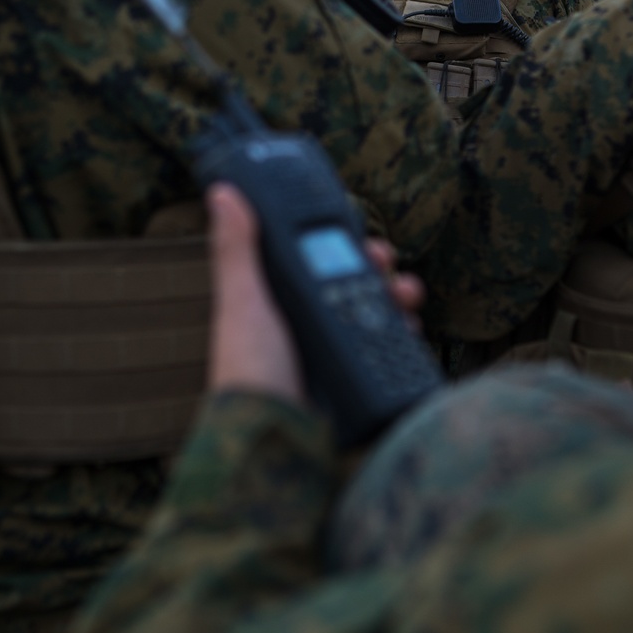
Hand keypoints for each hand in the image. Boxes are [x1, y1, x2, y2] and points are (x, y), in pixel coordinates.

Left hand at [206, 184, 425, 400]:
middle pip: (356, 285)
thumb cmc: (247, 373)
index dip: (342, 244)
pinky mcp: (359, 381)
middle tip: (387, 263)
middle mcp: (307, 327)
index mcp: (278, 305)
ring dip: (399, 299)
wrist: (274, 437)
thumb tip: (222, 195)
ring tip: (406, 296)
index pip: (318, 261)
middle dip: (379, 269)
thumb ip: (237, 250)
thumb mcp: (242, 303)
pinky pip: (392, 352)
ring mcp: (335, 355)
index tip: (361, 234)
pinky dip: (407, 337)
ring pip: (379, 315)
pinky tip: (411, 330)